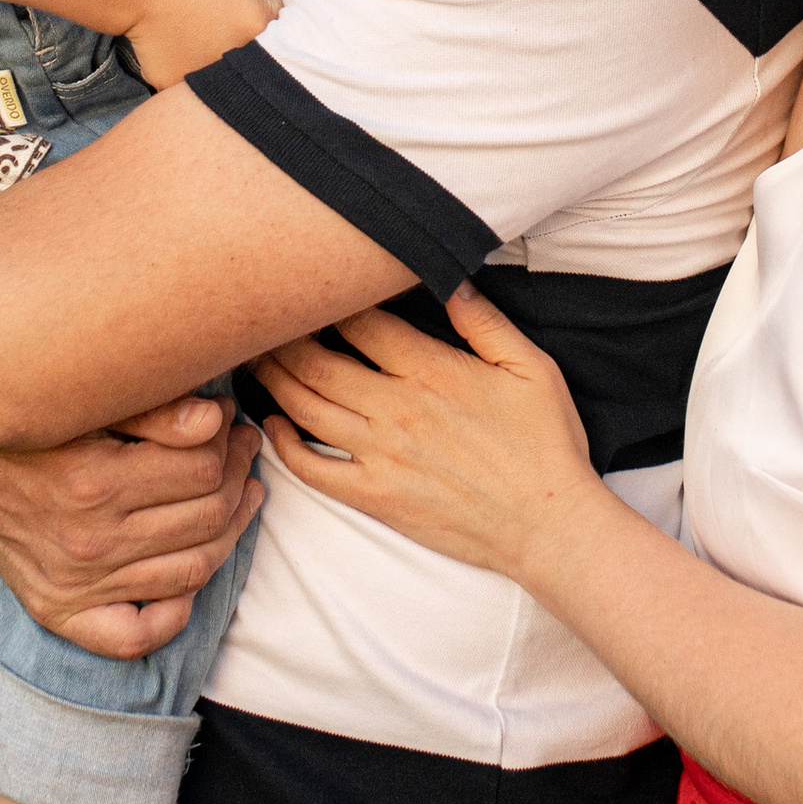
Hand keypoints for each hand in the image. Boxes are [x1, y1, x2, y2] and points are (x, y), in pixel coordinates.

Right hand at [0, 394, 264, 656]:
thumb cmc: (25, 416)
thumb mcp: (81, 401)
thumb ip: (151, 407)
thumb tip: (216, 421)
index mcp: (91, 483)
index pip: (202, 470)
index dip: (229, 443)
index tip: (232, 424)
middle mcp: (84, 543)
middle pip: (204, 518)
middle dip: (237, 479)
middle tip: (243, 452)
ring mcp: (72, 584)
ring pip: (190, 571)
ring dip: (230, 533)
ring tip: (240, 495)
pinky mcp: (57, 610)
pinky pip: (134, 635)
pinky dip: (175, 614)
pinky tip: (193, 574)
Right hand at [120, 0, 279, 92]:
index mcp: (260, 28)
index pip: (278, 18)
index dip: (263, 4)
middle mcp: (240, 60)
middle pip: (253, 54)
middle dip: (244, 37)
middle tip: (220, 19)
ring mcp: (209, 77)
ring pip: (221, 72)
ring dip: (217, 56)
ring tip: (197, 33)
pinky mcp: (180, 86)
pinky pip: (189, 80)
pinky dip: (186, 66)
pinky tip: (177, 46)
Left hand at [253, 283, 601, 586]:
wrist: (548, 524)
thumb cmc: (546, 444)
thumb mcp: (531, 368)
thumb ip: (485, 322)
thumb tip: (450, 278)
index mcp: (432, 370)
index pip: (359, 323)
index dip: (328, 301)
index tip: (311, 287)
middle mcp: (397, 409)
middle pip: (316, 361)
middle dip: (283, 335)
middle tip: (261, 319)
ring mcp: (381, 455)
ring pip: (305, 407)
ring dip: (273, 379)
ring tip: (254, 357)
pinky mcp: (375, 496)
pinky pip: (312, 468)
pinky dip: (283, 445)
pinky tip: (273, 424)